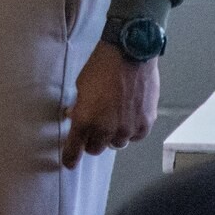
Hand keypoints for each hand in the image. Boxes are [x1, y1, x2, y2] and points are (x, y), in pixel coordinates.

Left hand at [63, 44, 158, 169]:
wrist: (130, 51)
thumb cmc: (102, 65)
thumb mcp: (81, 85)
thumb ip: (79, 106)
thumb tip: (75, 115)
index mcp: (86, 120)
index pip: (75, 149)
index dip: (71, 158)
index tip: (69, 163)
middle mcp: (106, 129)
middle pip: (96, 149)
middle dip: (92, 140)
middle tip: (94, 128)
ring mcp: (127, 128)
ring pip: (117, 143)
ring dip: (113, 135)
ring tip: (114, 118)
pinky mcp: (145, 123)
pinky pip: (135, 136)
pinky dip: (131, 130)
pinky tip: (129, 116)